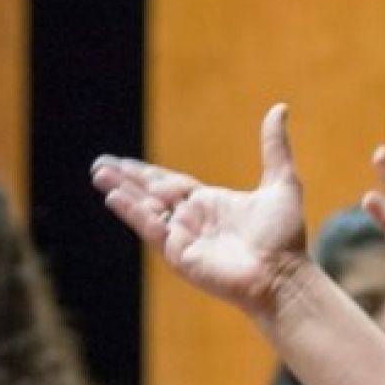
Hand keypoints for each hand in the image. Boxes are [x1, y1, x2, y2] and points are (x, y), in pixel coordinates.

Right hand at [93, 104, 308, 318]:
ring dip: (122, 192)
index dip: (146, 173)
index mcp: (210, 204)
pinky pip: (152, 229)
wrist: (284, 275)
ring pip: (146, 209)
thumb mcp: (282, 182)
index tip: (124, 163)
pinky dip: (133, 213)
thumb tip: (280, 108)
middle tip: (99, 166)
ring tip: (99, 176)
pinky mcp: (179, 254)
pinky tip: (114, 198)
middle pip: (151, 194)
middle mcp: (193, 220)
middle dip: (126, 180)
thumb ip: (275, 147)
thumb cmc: (285, 238)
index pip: (170, 183)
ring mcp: (184, 238)